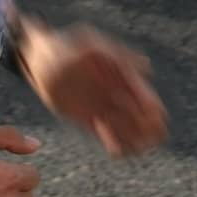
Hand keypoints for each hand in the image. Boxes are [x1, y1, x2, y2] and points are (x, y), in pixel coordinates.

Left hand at [17, 19, 166, 157]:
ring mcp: (99, 104)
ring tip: (142, 150)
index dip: (150, 103)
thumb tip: (147, 65)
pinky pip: (101, 131)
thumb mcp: (90, 44)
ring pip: (122, 124)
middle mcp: (112, 91)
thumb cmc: (65, 44)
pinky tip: (118, 152)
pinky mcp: (85, 116)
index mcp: (118, 72)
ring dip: (133, 136)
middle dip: (146, 124)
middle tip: (156, 137)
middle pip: (135, 110)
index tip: (159, 115)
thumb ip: (116, 54)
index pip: (140, 90)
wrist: (37, 58)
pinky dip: (110, 140)